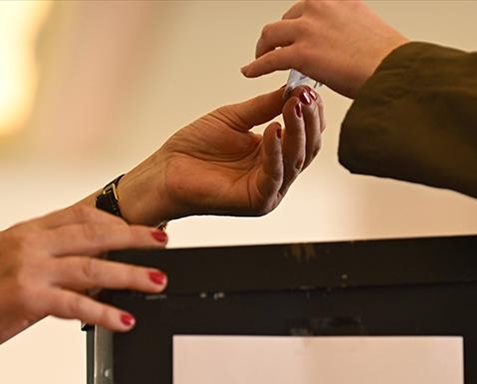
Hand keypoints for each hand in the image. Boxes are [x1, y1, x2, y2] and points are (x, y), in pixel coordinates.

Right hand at [0, 206, 167, 381]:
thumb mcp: (6, 265)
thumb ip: (44, 261)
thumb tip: (82, 269)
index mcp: (26, 232)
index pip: (80, 215)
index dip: (115, 218)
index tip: (140, 224)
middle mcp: (30, 243)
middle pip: (95, 233)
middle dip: (135, 237)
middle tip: (164, 242)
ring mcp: (29, 268)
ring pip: (94, 266)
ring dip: (131, 274)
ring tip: (158, 281)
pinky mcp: (26, 297)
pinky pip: (77, 304)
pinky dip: (106, 312)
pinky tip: (126, 319)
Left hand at [110, 86, 323, 225]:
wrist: (166, 172)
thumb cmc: (194, 149)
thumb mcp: (234, 118)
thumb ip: (264, 106)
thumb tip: (292, 89)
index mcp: (273, 156)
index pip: (304, 135)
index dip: (310, 113)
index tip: (309, 89)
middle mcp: (276, 174)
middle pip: (306, 149)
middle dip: (309, 120)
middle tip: (307, 96)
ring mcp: (270, 190)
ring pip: (295, 161)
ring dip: (297, 131)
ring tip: (294, 106)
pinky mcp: (258, 201)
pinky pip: (274, 175)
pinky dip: (276, 151)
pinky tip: (274, 129)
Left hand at [241, 0, 408, 98]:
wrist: (394, 70)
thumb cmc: (388, 58)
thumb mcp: (368, 28)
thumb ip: (347, 28)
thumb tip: (342, 43)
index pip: (308, 5)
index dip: (298, 20)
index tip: (294, 28)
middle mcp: (320, 6)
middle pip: (286, 18)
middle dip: (280, 34)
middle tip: (276, 46)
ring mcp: (308, 29)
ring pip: (271, 34)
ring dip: (264, 47)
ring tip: (261, 58)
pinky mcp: (300, 54)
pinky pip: (269, 60)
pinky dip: (257, 66)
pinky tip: (251, 72)